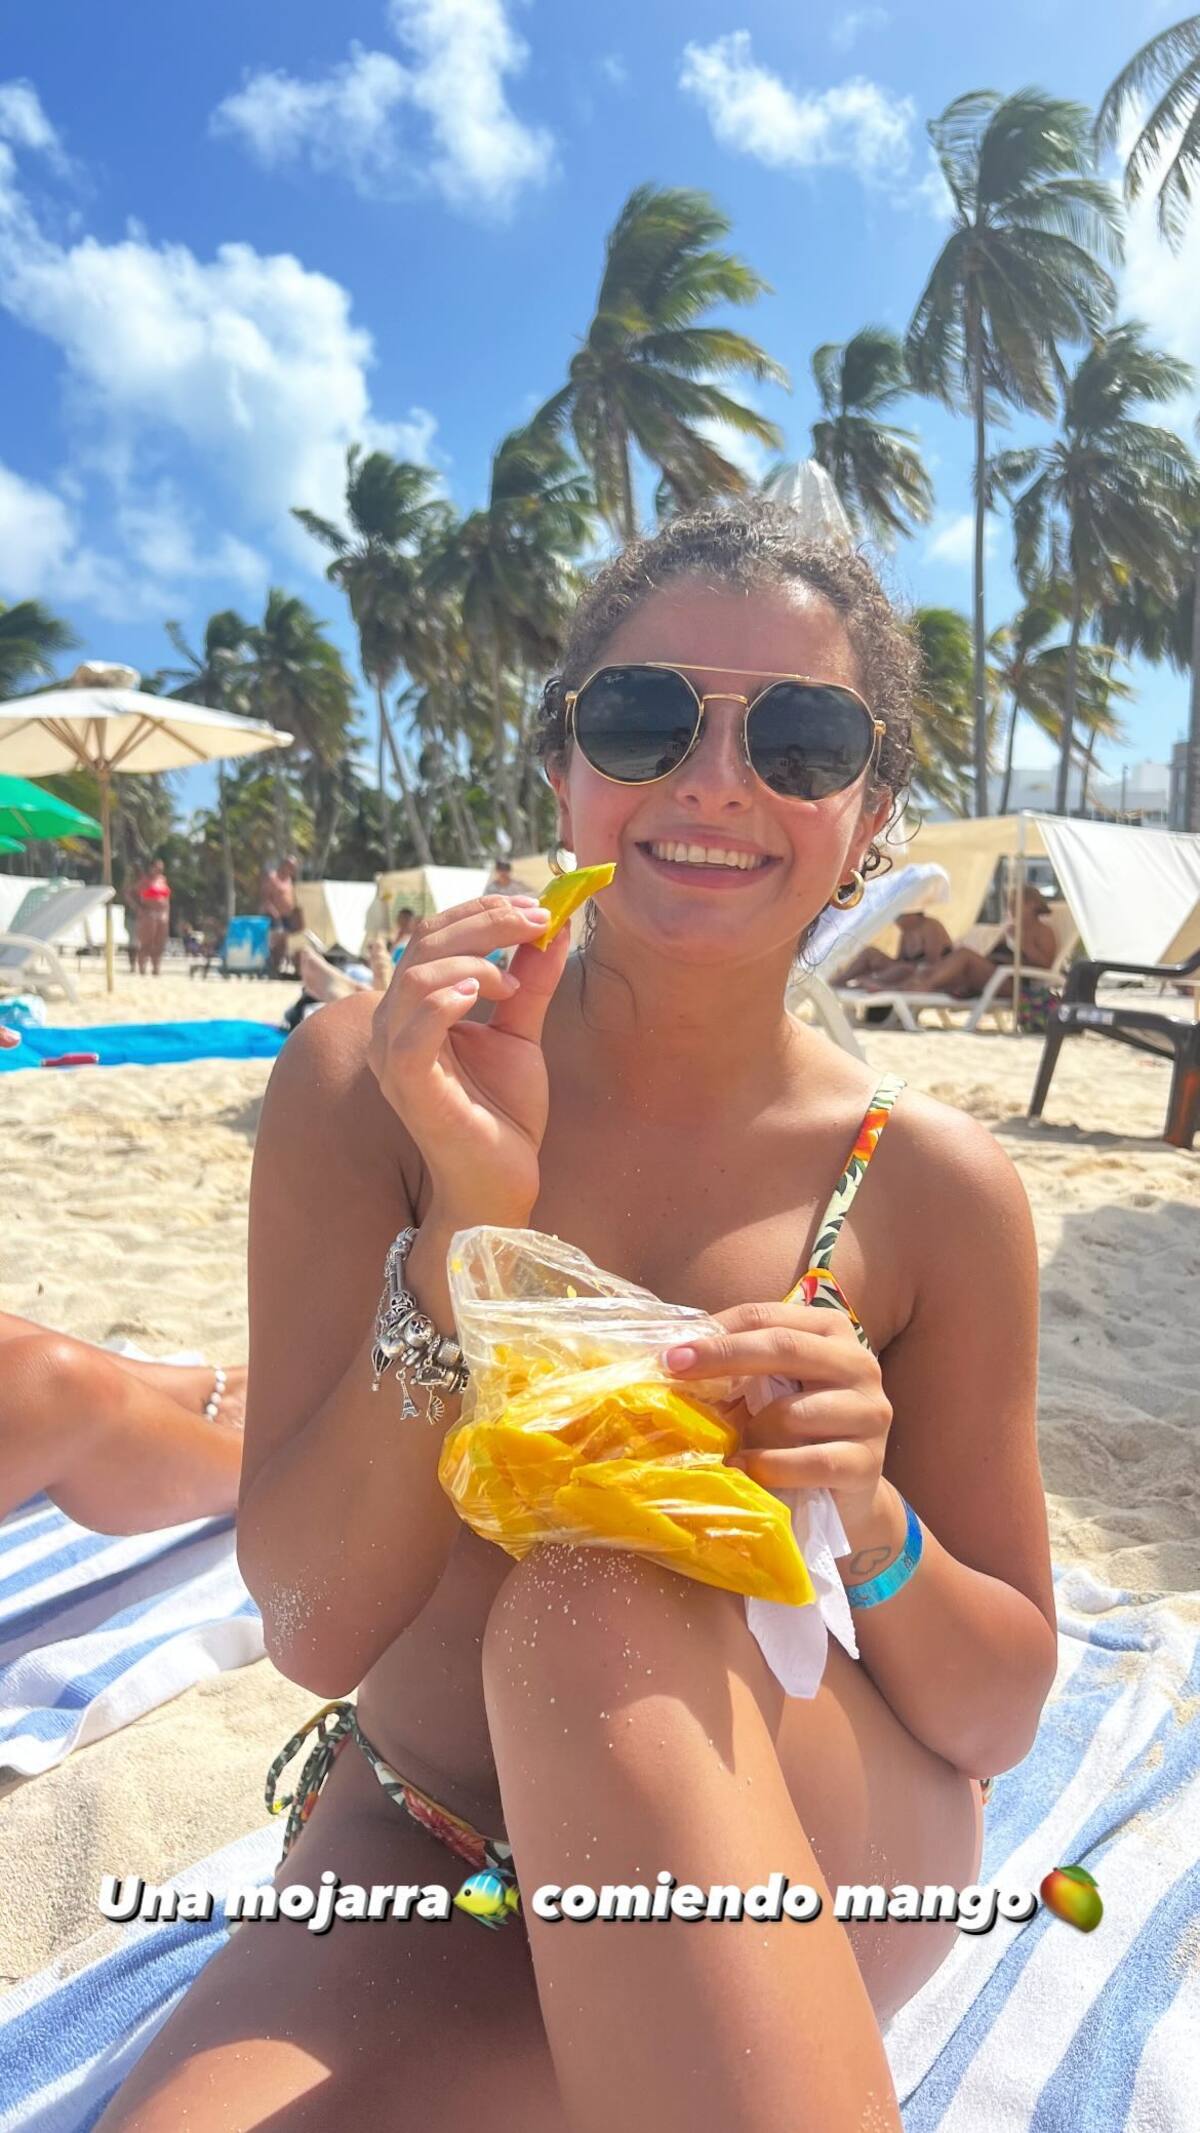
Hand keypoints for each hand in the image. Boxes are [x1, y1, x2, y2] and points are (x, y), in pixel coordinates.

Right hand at [367, 895, 570, 1224]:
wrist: (501, 1181)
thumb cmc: (502, 1112)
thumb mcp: (520, 1033)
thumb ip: (531, 982)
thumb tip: (554, 927)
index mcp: (412, 1008)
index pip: (433, 936)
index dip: (482, 911)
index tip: (535, 906)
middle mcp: (392, 1026)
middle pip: (424, 944)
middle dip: (486, 923)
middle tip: (538, 922)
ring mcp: (392, 1057)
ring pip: (415, 977)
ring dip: (472, 960)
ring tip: (511, 982)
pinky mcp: (407, 1088)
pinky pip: (409, 1035)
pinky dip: (443, 1003)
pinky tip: (482, 994)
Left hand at [662, 1301, 892, 1518]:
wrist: (844, 1491)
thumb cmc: (795, 1430)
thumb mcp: (769, 1388)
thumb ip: (736, 1367)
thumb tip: (671, 1358)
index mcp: (830, 1331)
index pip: (767, 1317)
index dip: (717, 1332)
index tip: (670, 1354)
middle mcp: (858, 1363)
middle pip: (784, 1347)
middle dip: (723, 1357)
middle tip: (674, 1370)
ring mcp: (870, 1412)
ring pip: (794, 1412)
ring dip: (751, 1430)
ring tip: (730, 1448)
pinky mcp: (868, 1462)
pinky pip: (811, 1461)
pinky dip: (770, 1467)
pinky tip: (746, 1469)